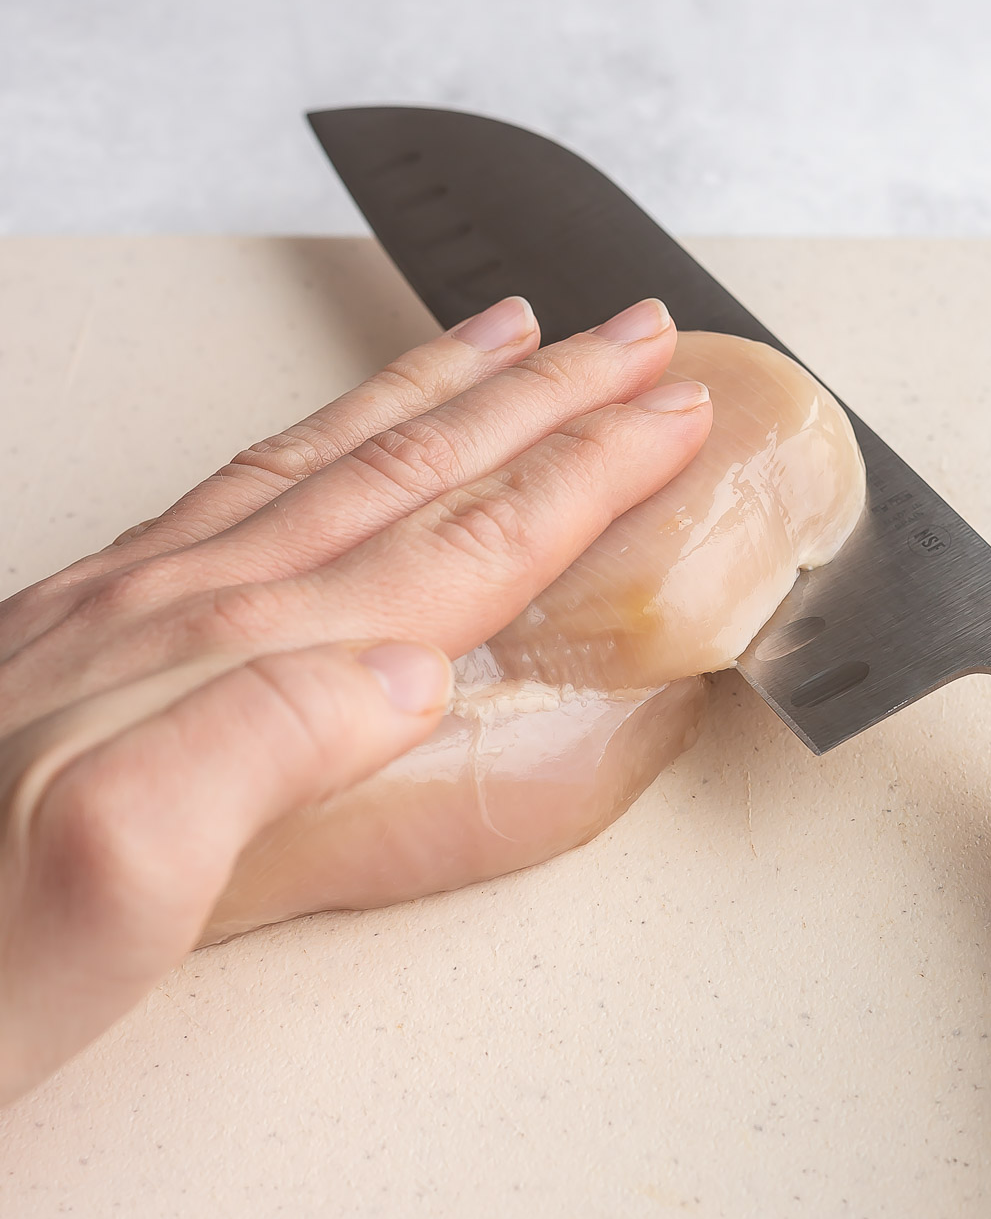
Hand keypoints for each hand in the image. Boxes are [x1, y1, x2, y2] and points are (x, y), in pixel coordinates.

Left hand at [0, 294, 711, 1103]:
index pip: (452, 543)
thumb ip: (260, 751)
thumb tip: (405, 671)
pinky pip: (246, 490)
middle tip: (631, 335)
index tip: (667, 410)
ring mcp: (139, 604)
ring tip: (511, 335)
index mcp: (233, 663)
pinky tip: (340, 439)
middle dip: (543, 399)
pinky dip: (326, 440)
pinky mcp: (95, 625)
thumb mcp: (122, 883)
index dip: (576, 473)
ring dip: (442, 395)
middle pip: (409, 472)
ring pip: (330, 462)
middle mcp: (192, 608)